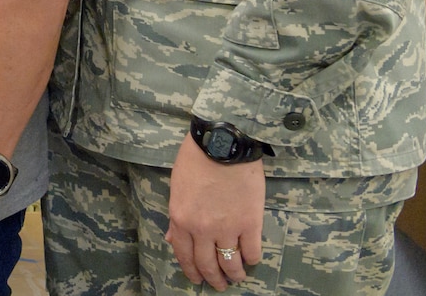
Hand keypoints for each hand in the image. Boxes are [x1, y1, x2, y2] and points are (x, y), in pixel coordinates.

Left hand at [166, 134, 264, 288]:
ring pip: (231, 263)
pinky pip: (252, 252)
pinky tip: (251, 259)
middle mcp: (202, 229)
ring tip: (237, 277)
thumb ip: (177, 217)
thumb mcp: (177, 187)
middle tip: (219, 285)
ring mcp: (227, 228)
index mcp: (181, 219)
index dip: (192, 271)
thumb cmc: (196, 160)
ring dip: (234, 274)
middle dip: (213, 279)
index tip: (198, 279)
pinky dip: (251, 259)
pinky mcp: (250, 224)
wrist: (223, 144)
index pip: (184, 255)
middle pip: (208, 264)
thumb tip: (172, 238)